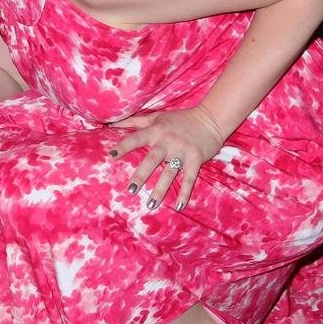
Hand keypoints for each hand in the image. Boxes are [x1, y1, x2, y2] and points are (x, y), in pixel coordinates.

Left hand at [108, 105, 226, 210]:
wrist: (210, 118)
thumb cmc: (180, 119)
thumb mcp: (156, 117)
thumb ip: (134, 121)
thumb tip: (111, 123)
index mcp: (156, 131)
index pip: (136, 138)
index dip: (123, 146)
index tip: (111, 156)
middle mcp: (167, 141)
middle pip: (152, 160)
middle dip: (141, 175)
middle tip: (131, 190)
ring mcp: (182, 151)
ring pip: (169, 173)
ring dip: (160, 190)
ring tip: (151, 205)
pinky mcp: (196, 159)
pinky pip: (189, 178)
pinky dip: (185, 192)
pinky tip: (180, 206)